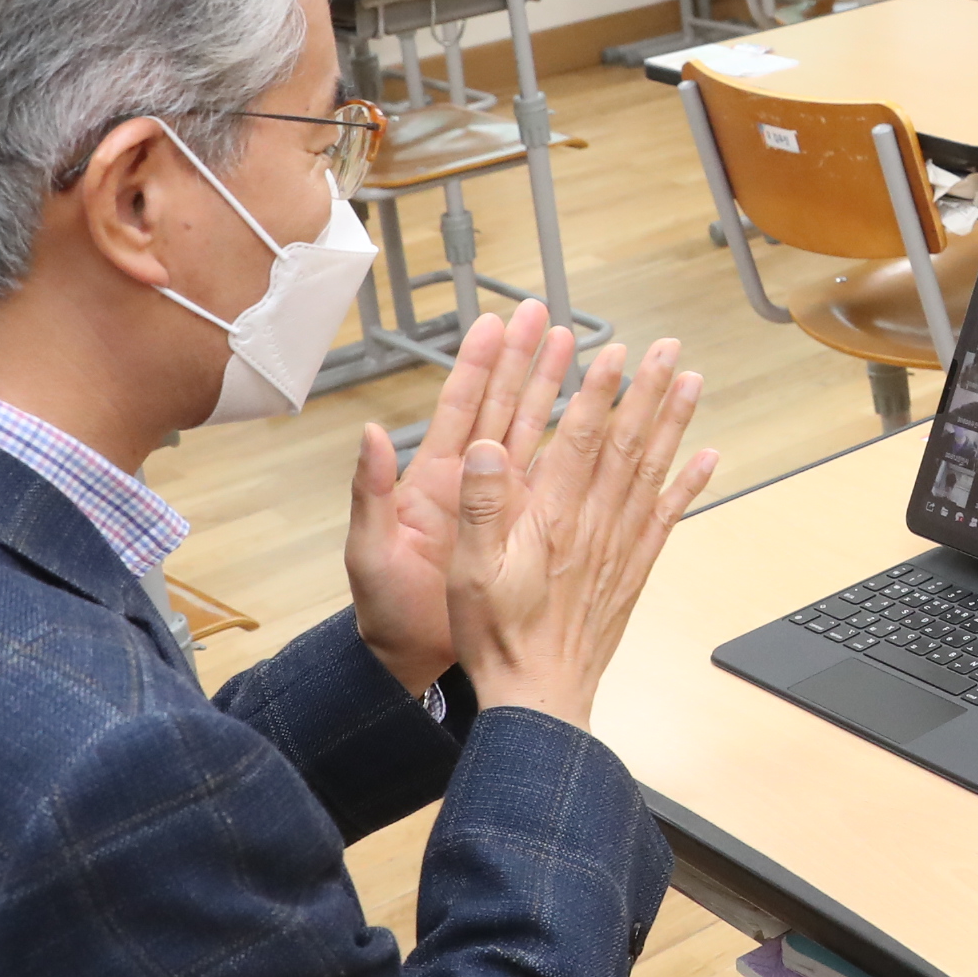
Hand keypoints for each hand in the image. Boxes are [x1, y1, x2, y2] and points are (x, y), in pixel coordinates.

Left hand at [347, 300, 573, 695]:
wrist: (412, 659)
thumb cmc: (384, 610)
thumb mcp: (369, 551)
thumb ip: (369, 493)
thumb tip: (369, 435)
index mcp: (435, 479)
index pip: (463, 407)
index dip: (480, 364)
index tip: (497, 322)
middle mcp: (473, 482)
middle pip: (506, 406)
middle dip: (526, 360)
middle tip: (546, 317)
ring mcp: (503, 504)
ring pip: (538, 435)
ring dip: (558, 392)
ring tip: (583, 351)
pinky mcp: (526, 532)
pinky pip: (561, 486)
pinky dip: (584, 458)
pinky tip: (608, 434)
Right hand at [448, 338, 719, 729]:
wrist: (539, 696)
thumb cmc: (499, 636)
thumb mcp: (469, 570)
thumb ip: (482, 506)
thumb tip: (490, 447)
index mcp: (552, 519)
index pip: (580, 439)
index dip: (598, 391)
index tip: (615, 351)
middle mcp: (595, 525)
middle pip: (627, 444)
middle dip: (648, 391)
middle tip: (669, 350)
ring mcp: (620, 546)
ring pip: (653, 471)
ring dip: (674, 424)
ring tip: (693, 383)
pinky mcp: (633, 569)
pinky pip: (668, 517)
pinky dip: (691, 485)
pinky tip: (708, 457)